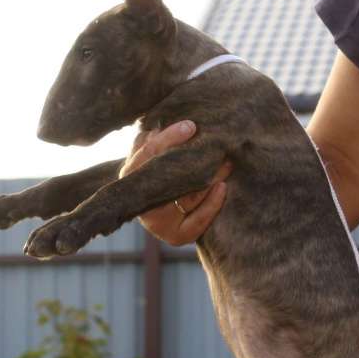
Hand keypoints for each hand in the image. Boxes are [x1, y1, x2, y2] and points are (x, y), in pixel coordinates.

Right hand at [125, 120, 230, 245]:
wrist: (171, 211)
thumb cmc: (166, 170)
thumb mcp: (159, 151)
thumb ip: (161, 138)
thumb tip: (178, 120)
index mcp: (132, 174)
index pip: (148, 153)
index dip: (169, 138)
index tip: (190, 126)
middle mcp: (140, 200)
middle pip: (167, 178)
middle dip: (192, 160)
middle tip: (218, 145)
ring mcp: (156, 223)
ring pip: (185, 198)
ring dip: (208, 179)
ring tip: (227, 163)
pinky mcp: (175, 236)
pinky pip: (195, 222)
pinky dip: (210, 205)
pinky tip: (222, 187)